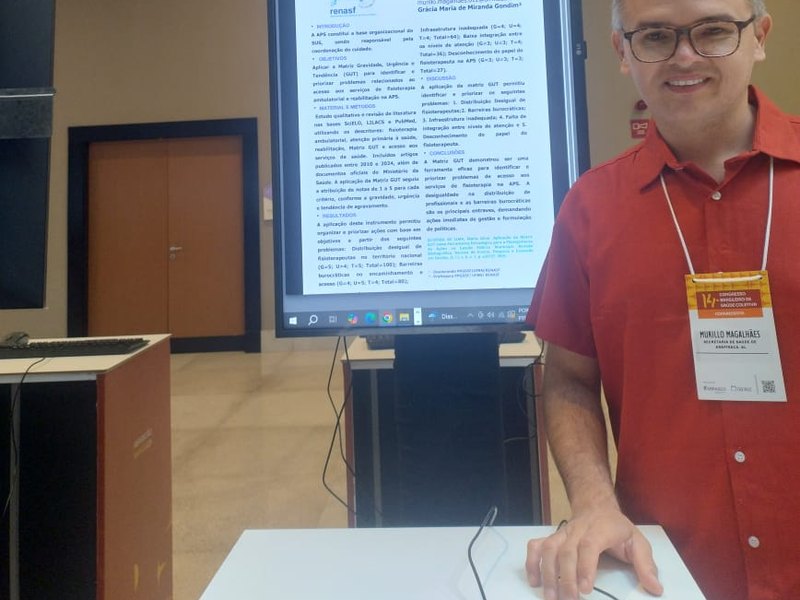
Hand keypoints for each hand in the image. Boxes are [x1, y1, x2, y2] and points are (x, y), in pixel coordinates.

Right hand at [525, 507, 662, 599]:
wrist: (597, 507)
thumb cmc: (618, 529)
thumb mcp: (638, 543)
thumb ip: (646, 566)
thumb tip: (656, 589)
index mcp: (601, 529)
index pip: (588, 545)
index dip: (585, 566)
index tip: (585, 589)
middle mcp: (577, 529)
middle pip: (566, 549)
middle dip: (565, 576)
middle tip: (568, 599)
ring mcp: (562, 533)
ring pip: (549, 548)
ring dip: (547, 572)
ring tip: (550, 596)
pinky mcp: (552, 537)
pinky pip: (536, 545)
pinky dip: (532, 561)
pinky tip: (534, 580)